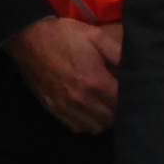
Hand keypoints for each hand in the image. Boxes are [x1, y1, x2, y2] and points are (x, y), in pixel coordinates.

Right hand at [9, 15, 121, 135]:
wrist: (28, 38)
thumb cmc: (63, 35)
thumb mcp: (95, 36)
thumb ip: (118, 52)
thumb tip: (135, 67)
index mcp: (95, 81)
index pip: (122, 101)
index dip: (131, 96)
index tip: (132, 88)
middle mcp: (82, 100)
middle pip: (112, 118)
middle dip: (119, 109)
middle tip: (119, 95)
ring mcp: (66, 108)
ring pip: (97, 127)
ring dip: (105, 119)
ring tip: (106, 104)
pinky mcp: (54, 110)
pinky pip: (78, 128)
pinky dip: (88, 123)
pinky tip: (89, 110)